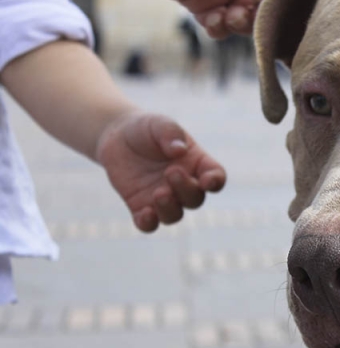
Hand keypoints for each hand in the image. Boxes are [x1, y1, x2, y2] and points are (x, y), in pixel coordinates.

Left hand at [96, 112, 226, 231]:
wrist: (116, 137)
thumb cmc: (146, 129)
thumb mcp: (159, 123)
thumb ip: (170, 133)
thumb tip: (179, 150)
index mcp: (197, 164)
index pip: (215, 177)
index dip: (215, 182)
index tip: (207, 181)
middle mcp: (184, 185)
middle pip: (195, 199)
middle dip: (186, 190)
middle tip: (170, 172)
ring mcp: (164, 198)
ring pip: (174, 215)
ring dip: (169, 208)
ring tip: (159, 193)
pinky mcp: (141, 207)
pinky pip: (149, 224)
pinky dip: (149, 223)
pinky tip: (145, 214)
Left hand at [147, 0, 271, 37]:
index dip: (276, 4)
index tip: (275, 14)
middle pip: (260, 8)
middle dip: (256, 17)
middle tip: (244, 14)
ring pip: (240, 21)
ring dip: (237, 25)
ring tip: (228, 17)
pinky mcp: (200, 5)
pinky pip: (216, 25)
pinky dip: (217, 27)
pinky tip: (212, 19)